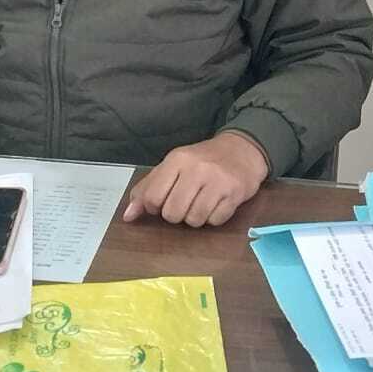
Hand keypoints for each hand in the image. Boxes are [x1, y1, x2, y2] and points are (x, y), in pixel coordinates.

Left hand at [122, 131, 267, 226]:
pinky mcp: (235, 194)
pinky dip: (213, 218)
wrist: (243, 150)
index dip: (154, 207)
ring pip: (193, 220)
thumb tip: (128, 216)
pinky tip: (217, 203)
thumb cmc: (203, 160)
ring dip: (195, 217)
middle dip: (176, 214)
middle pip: (172, 214)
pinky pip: (214, 221)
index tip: (164, 200)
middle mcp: (196, 169)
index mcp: (177, 160)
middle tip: (185, 202)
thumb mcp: (173, 166)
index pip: (152, 198)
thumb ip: (148, 188)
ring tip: (202, 202)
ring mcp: (217, 182)